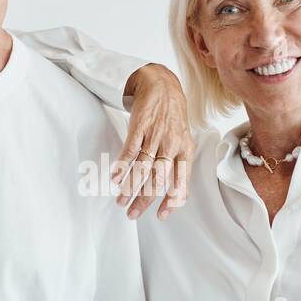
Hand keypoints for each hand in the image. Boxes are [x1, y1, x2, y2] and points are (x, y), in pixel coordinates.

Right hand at [111, 63, 193, 221]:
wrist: (162, 84)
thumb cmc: (171, 117)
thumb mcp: (182, 140)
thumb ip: (178, 165)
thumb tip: (175, 193)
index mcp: (185, 150)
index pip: (180, 180)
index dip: (171, 200)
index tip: (161, 216)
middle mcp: (171, 144)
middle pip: (158, 179)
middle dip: (144, 200)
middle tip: (132, 213)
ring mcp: (155, 135)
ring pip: (143, 167)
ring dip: (130, 187)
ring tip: (120, 200)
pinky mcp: (140, 125)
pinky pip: (131, 149)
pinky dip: (123, 165)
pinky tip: (116, 178)